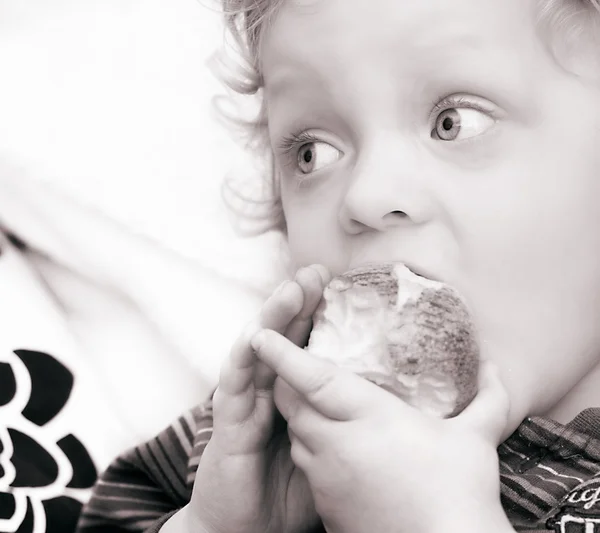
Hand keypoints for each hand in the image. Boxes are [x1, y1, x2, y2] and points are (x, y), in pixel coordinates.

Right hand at [181, 265, 330, 532]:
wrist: (245, 530)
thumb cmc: (289, 493)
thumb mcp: (328, 453)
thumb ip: (344, 426)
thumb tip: (393, 410)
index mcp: (293, 396)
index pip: (307, 347)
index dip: (320, 316)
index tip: (340, 286)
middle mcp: (268, 392)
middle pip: (284, 339)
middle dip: (299, 303)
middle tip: (317, 272)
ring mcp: (246, 405)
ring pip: (259, 352)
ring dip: (273, 319)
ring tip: (292, 290)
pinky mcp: (227, 425)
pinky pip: (234, 387)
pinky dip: (244, 359)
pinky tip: (254, 335)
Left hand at [251, 330, 513, 532]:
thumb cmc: (460, 495)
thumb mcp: (476, 440)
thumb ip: (487, 398)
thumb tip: (497, 368)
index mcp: (370, 417)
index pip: (313, 378)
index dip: (283, 354)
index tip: (260, 333)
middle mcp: (339, 445)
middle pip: (293, 406)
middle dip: (289, 384)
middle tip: (298, 369)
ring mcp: (328, 478)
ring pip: (297, 437)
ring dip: (302, 419)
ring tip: (322, 410)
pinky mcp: (327, 506)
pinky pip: (308, 469)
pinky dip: (314, 453)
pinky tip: (340, 454)